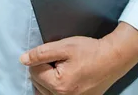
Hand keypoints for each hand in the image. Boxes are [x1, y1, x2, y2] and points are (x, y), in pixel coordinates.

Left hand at [21, 23, 137, 94]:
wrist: (114, 58)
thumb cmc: (91, 51)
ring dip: (47, 79)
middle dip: (43, 69)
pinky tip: (65, 76)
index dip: (40, 59)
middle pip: (38, 82)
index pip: (34, 71)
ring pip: (45, 91)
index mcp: (58, 85)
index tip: (54, 53)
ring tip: (61, 67)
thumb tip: (24, 60)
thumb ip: (41, 53)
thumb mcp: (64, 46)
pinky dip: (55, 87)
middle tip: (59, 59)